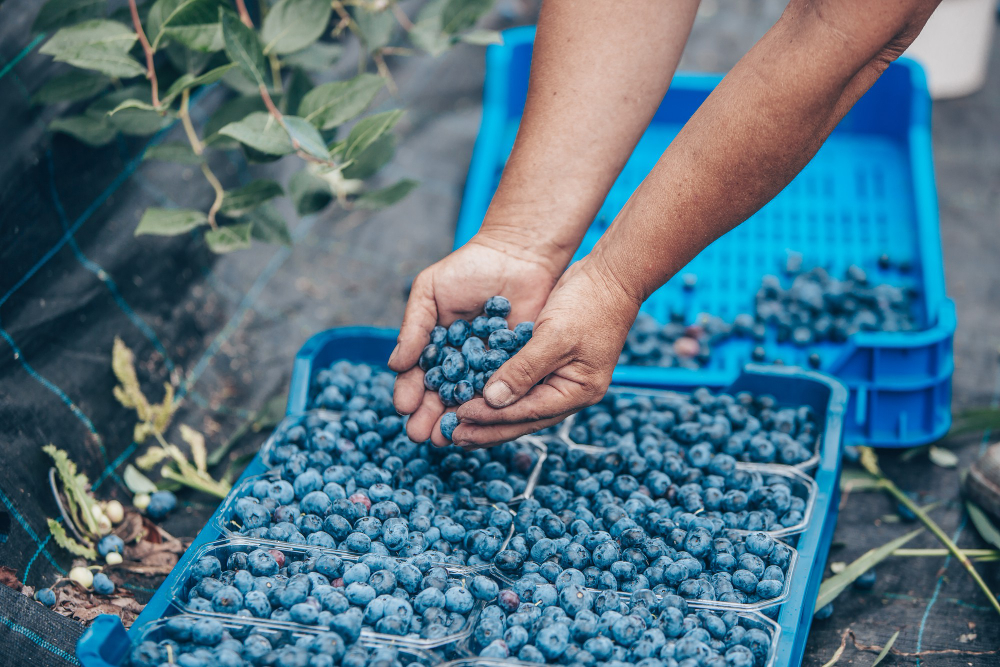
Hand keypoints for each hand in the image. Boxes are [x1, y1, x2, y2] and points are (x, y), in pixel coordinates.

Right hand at [388, 234, 562, 445]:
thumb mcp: (430, 291)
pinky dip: (493, 407)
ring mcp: (488, 367)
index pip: (417, 376)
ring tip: (448, 437)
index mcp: (435, 347)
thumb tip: (395, 364)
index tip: (404, 408)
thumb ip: (414, 327)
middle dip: (429, 416)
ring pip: (470, 399)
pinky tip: (484, 420)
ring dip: (458, 420)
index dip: (409, 393)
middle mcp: (460, 362)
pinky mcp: (517, 366)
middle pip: (441, 396)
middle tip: (422, 435)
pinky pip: (503, 391)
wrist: (519, 253)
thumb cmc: (469, 268)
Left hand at [452, 254, 641, 447]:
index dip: (491, 417)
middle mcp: (569, 393)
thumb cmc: (589, 303)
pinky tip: (474, 394)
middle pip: (522, 418)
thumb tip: (492, 401)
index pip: (527, 413)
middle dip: (486, 428)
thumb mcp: (554, 336)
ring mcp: (560, 380)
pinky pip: (520, 385)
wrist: (612, 276)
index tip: (459, 418)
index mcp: (577, 392)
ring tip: (458, 424)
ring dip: (489, 414)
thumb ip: (524, 370)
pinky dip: (497, 391)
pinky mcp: (550, 364)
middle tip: (452, 435)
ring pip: (519, 406)